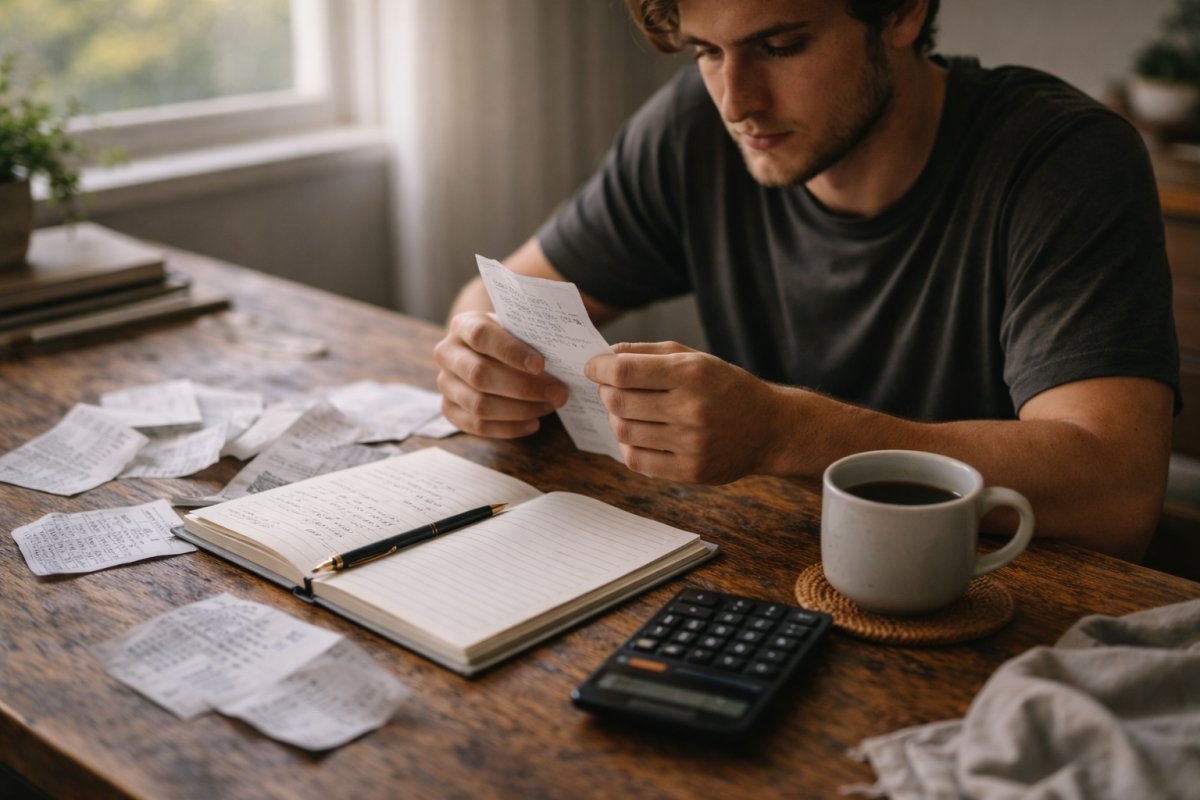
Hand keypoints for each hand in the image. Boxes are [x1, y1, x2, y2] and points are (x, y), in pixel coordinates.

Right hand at [434, 311, 567, 437]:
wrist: (486, 352)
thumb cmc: (510, 340)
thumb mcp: (517, 329)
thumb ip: (532, 338)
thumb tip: (563, 356)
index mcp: (463, 325)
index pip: (481, 336)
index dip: (511, 352)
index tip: (541, 365)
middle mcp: (447, 353)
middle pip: (480, 375)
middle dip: (523, 387)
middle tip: (558, 392)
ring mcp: (445, 384)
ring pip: (479, 404)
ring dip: (520, 410)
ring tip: (549, 406)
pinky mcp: (449, 409)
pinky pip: (477, 426)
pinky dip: (509, 428)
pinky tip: (533, 423)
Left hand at [585, 342, 780, 482]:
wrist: (770, 429)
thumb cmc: (726, 387)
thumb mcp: (696, 358)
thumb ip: (650, 352)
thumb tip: (607, 355)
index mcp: (692, 373)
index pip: (625, 371)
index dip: (599, 368)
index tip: (593, 366)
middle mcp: (691, 409)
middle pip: (619, 402)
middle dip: (605, 392)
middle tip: (609, 388)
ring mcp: (691, 444)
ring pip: (624, 432)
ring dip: (616, 418)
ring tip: (627, 411)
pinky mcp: (690, 471)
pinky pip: (637, 460)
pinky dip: (629, 446)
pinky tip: (639, 434)